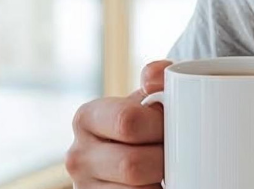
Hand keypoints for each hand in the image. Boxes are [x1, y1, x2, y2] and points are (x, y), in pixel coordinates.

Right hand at [66, 60, 170, 187]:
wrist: (135, 147)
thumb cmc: (148, 116)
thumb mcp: (151, 92)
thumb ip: (158, 76)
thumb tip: (154, 78)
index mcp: (87, 118)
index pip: (127, 122)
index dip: (160, 126)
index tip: (173, 125)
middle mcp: (78, 156)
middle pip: (132, 165)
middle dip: (163, 159)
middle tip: (176, 152)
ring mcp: (84, 187)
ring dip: (160, 182)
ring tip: (167, 169)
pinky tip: (159, 184)